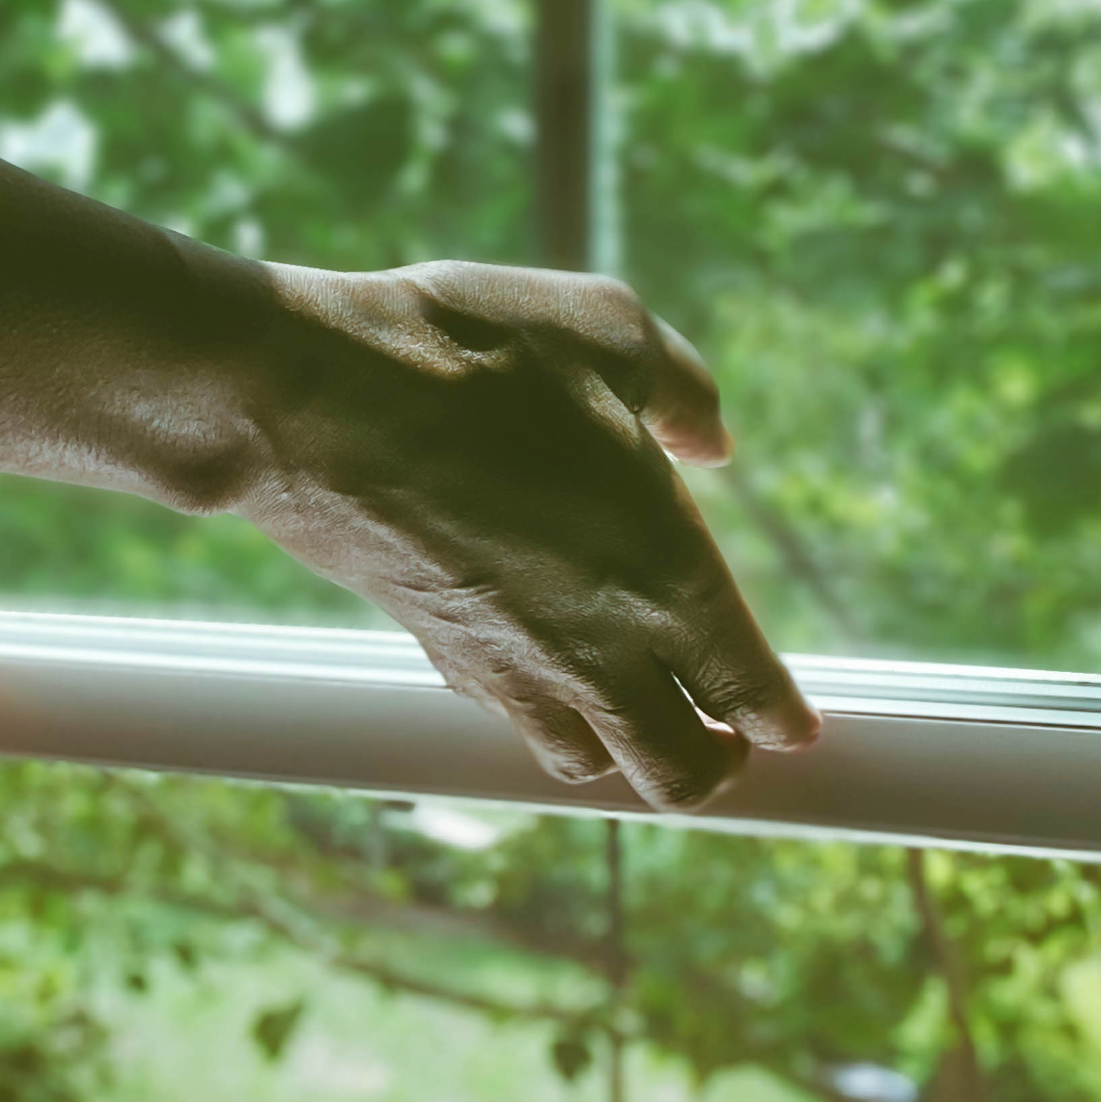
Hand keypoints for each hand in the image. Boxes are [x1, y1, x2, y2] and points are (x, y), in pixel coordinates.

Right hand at [242, 260, 818, 810]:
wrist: (310, 400)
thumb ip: (681, 388)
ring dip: (621, 753)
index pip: (748, 692)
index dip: (779, 718)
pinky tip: (532, 666)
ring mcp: (509, 662)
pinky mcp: (436, 654)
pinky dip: (535, 714)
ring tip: (630, 716)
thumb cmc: (464, 353)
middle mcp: (596, 645)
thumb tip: (711, 437)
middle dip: (711, 765)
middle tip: (720, 736)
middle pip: (677, 774)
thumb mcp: (604, 327)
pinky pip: (506, 720)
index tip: (790, 726)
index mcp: (666, 574)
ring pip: (588, 765)